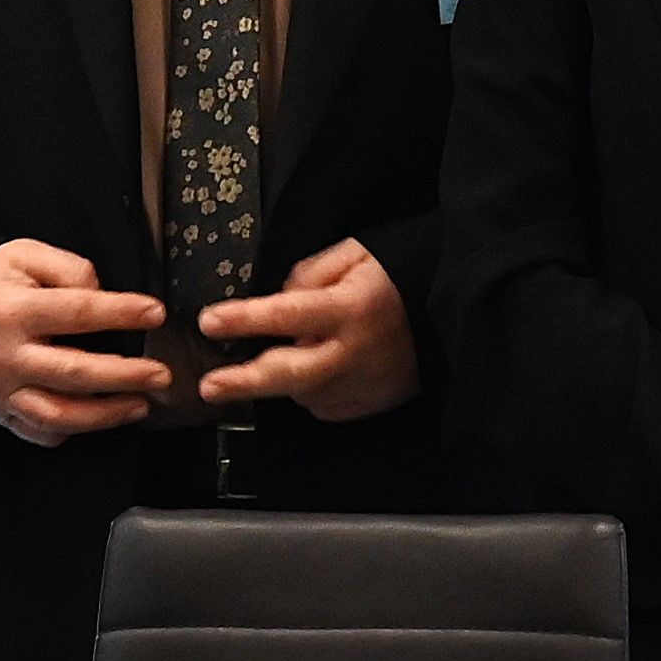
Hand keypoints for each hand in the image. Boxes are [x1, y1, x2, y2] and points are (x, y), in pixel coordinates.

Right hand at [0, 236, 171, 445]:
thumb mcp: (23, 255)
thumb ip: (68, 268)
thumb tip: (101, 293)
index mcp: (16, 311)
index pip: (79, 312)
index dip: (122, 313)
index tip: (155, 313)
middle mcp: (9, 356)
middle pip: (75, 372)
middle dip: (124, 376)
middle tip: (160, 374)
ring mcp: (2, 389)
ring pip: (58, 414)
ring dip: (105, 415)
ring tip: (140, 405)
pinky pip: (35, 432)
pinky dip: (67, 432)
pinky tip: (94, 421)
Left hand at [194, 239, 416, 420]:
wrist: (450, 319)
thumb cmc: (400, 281)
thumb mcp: (358, 255)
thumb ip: (311, 272)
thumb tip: (277, 297)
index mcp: (350, 308)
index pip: (288, 313)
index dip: (245, 318)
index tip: (211, 320)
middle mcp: (353, 352)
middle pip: (288, 373)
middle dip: (244, 381)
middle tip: (209, 386)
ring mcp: (359, 385)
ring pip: (301, 390)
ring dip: (286, 376)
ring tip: (306, 348)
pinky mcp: (365, 406)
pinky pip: (321, 403)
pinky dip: (311, 387)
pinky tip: (326, 366)